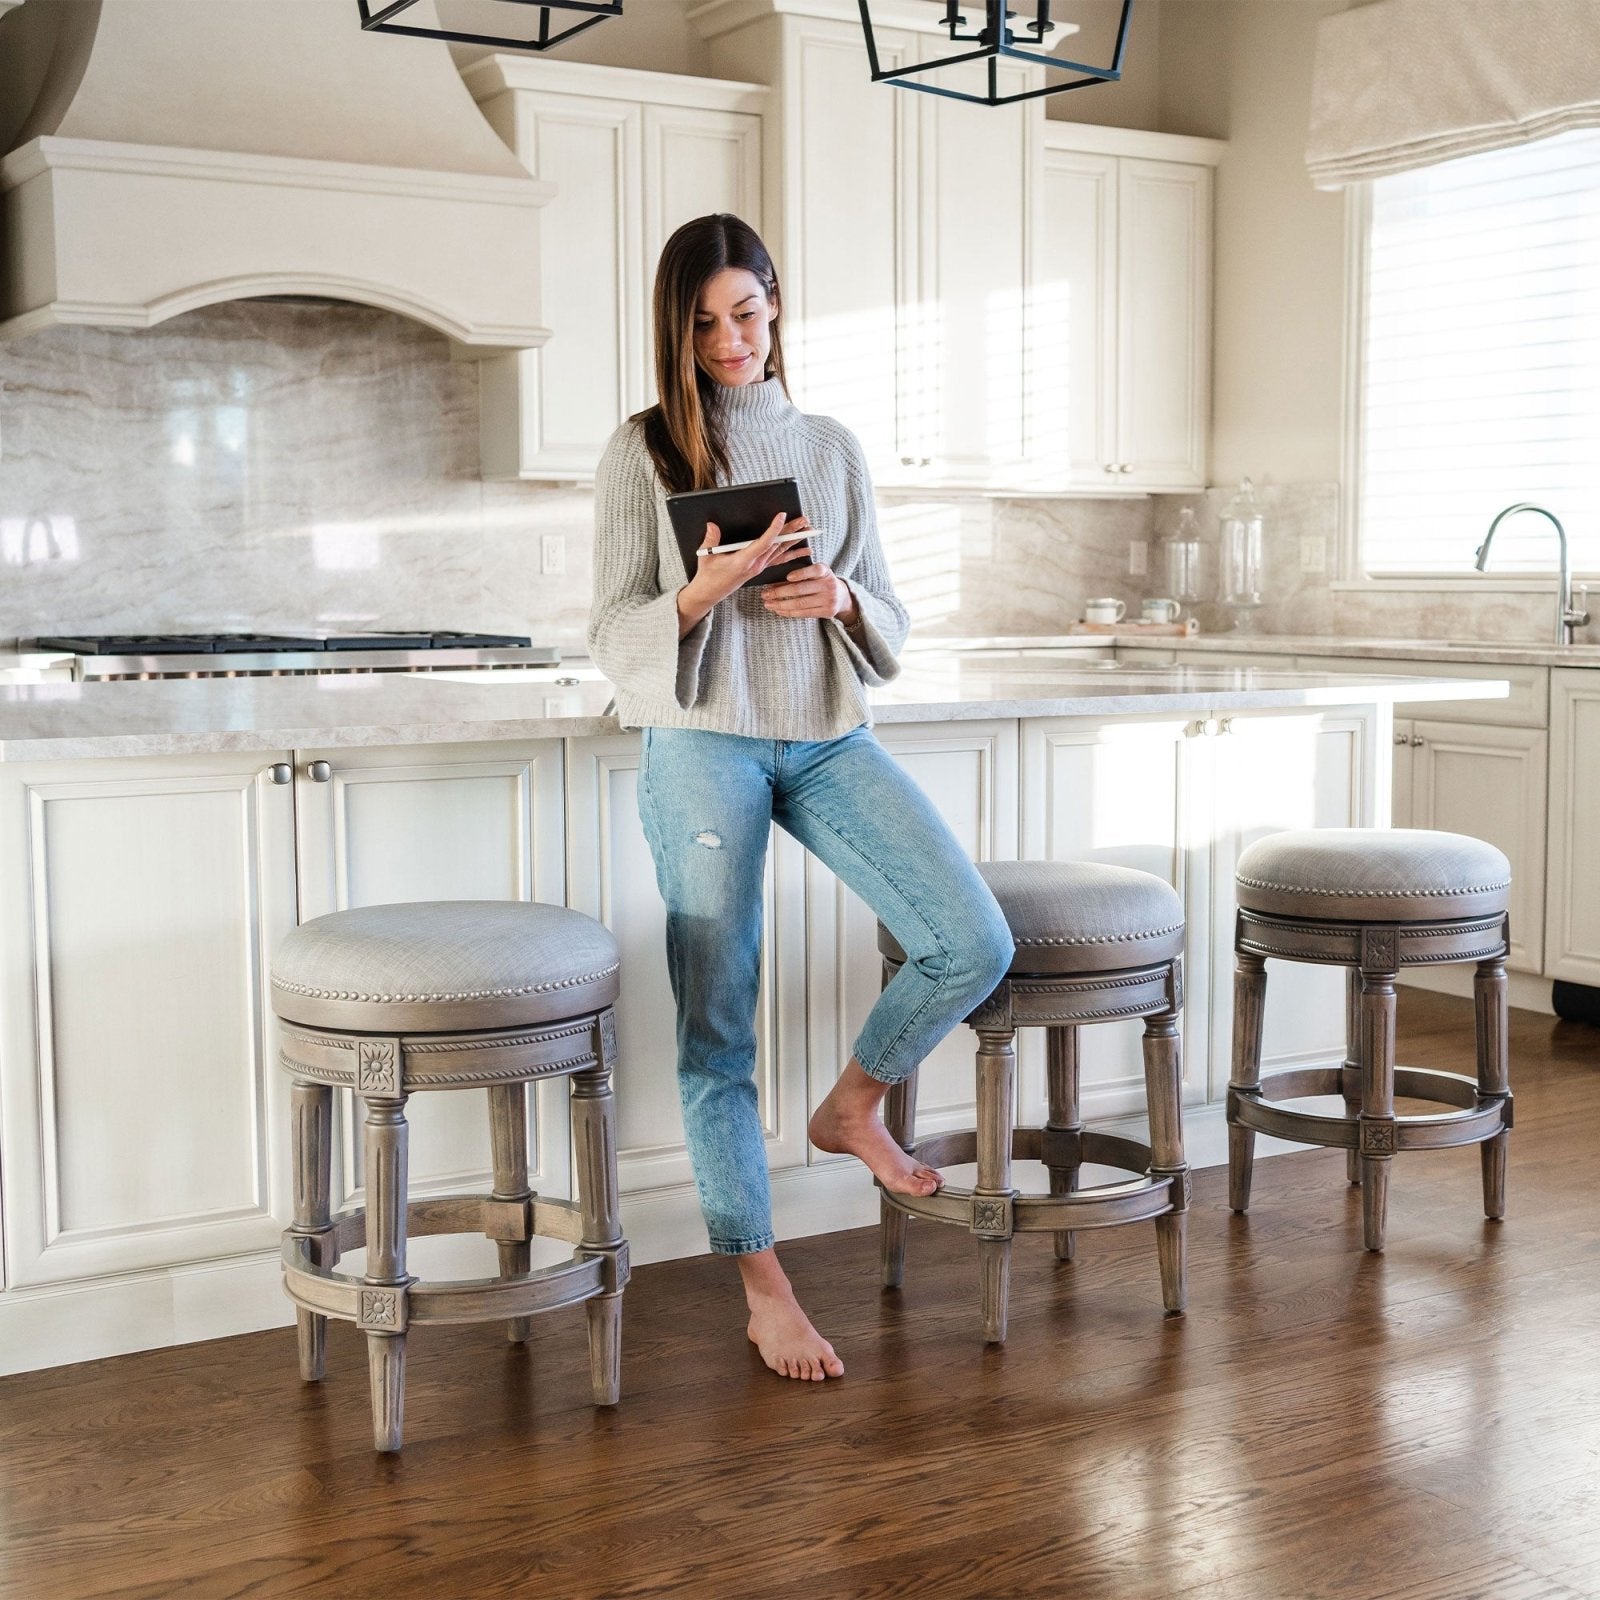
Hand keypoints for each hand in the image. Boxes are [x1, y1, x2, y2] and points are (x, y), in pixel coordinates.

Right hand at [687, 513, 812, 607]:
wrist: (711, 593)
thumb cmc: (708, 576)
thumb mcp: (706, 557)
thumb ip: (710, 540)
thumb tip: (712, 525)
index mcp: (743, 561)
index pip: (763, 543)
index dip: (774, 530)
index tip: (781, 516)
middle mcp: (755, 565)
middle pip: (776, 545)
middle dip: (791, 531)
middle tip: (804, 521)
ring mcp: (759, 567)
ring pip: (780, 551)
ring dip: (794, 540)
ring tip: (808, 530)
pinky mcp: (759, 568)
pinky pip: (779, 559)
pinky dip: (792, 553)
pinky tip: (803, 550)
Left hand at [761, 557, 857, 624]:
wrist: (842, 596)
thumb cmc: (822, 581)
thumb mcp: (817, 573)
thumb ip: (801, 573)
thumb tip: (774, 580)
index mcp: (825, 571)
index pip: (814, 570)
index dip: (801, 574)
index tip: (788, 577)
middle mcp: (828, 585)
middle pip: (801, 590)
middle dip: (780, 592)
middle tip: (765, 593)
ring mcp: (828, 600)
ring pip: (800, 603)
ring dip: (781, 604)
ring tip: (768, 604)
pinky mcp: (826, 612)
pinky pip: (804, 613)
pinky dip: (789, 612)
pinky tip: (778, 610)